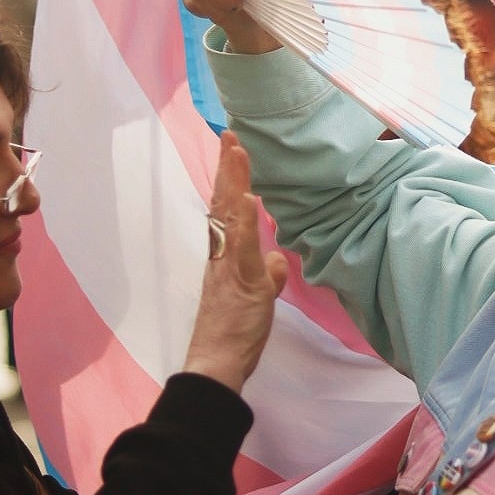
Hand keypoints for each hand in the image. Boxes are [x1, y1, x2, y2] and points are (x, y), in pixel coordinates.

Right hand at [183, 131, 287, 392]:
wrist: (216, 361)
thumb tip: (278, 259)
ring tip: (236, 150)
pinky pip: (242, 246)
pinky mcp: (239, 280)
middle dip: (228, 167)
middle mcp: (221, 255)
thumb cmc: (234, 333)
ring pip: (230, 216)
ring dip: (234, 182)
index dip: (230, 179)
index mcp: (225, 257)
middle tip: (229, 133)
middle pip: (223, 203)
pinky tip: (250, 198)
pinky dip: (246, 220)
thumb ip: (267, 275)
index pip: (227, 210)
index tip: (232, 149)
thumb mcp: (259, 299)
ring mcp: (228, 265)